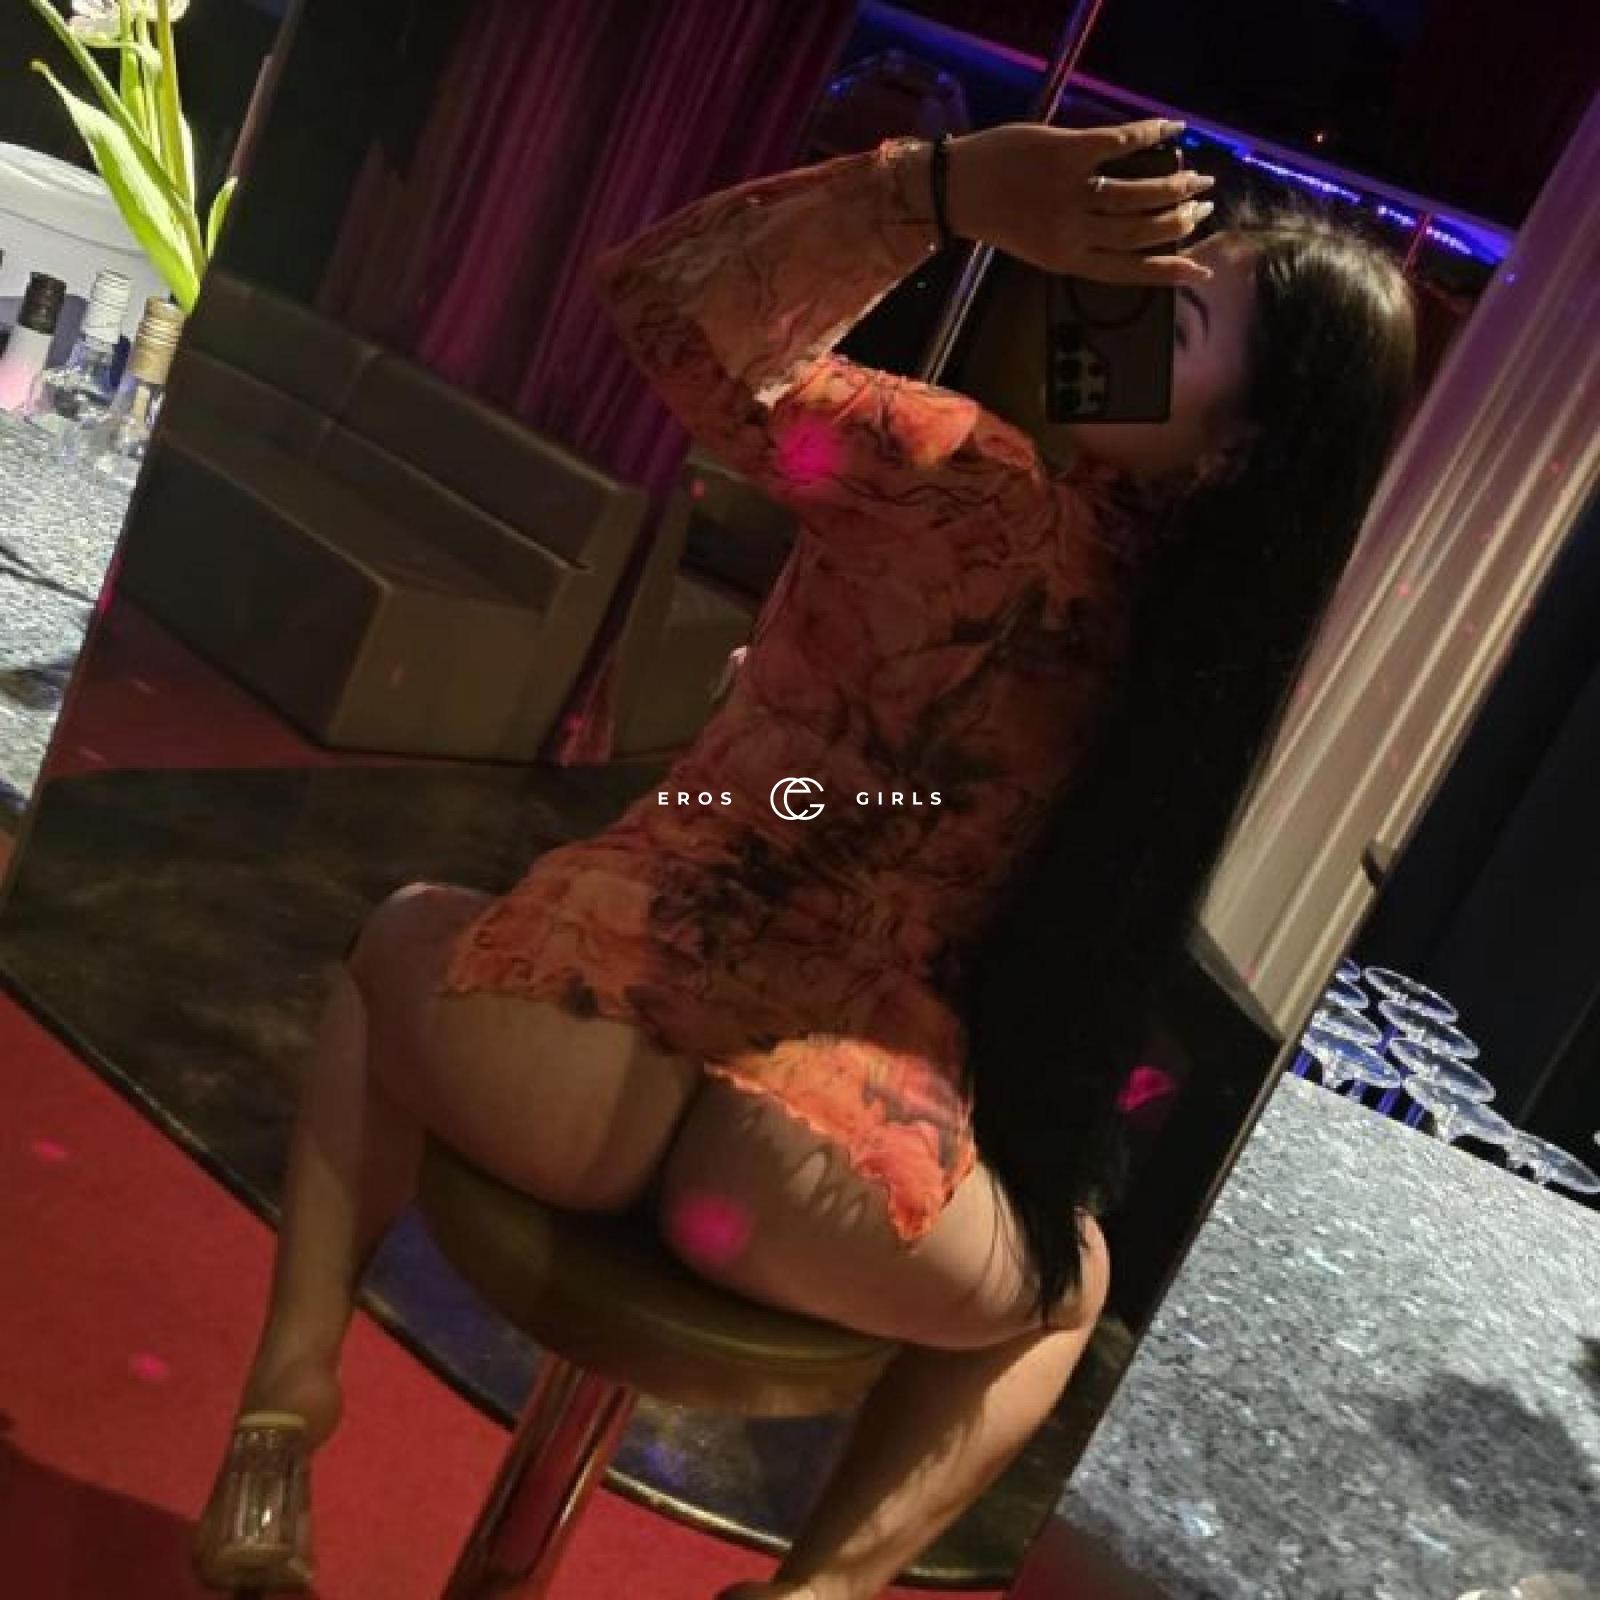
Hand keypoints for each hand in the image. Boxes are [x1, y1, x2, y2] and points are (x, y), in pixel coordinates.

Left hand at [945, 118, 1214, 284]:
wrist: (955, 187)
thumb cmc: (996, 218)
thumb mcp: (1037, 246)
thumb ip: (1079, 244)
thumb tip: (1126, 235)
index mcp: (1066, 259)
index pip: (1128, 270)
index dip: (1168, 270)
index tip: (1199, 267)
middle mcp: (1073, 229)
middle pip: (1142, 230)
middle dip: (1180, 220)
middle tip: (1203, 206)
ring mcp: (1070, 189)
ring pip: (1139, 192)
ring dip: (1175, 184)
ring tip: (1196, 179)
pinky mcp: (1067, 150)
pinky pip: (1121, 142)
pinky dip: (1151, 134)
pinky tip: (1172, 130)